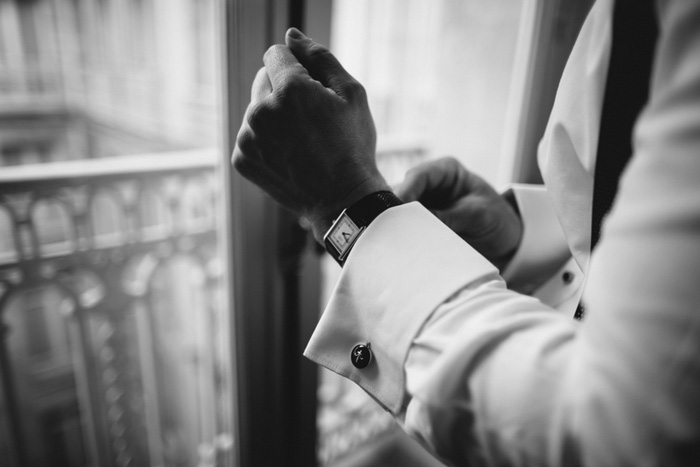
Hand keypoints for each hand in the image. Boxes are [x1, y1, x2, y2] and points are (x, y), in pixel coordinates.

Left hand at [232, 28, 389, 240]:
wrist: (342, 200)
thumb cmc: (353, 146)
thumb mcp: (351, 93)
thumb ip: (319, 57)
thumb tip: (291, 35)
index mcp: (289, 89)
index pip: (276, 54)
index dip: (298, 68)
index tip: (314, 90)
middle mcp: (261, 111)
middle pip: (263, 79)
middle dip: (283, 90)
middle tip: (311, 119)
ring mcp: (248, 137)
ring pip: (256, 108)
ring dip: (273, 116)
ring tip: (302, 141)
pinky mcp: (242, 159)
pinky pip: (250, 135)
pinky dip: (266, 141)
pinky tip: (289, 156)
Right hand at [395, 157, 522, 268]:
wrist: (507, 241)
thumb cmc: (498, 219)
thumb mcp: (477, 215)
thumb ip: (449, 217)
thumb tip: (418, 225)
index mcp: (445, 171)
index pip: (418, 175)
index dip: (405, 191)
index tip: (396, 210)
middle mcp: (430, 185)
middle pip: (402, 192)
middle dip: (395, 210)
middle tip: (392, 229)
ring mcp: (423, 205)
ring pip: (398, 212)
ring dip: (397, 226)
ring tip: (395, 241)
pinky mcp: (420, 225)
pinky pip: (405, 229)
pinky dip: (402, 237)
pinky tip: (399, 248)